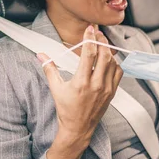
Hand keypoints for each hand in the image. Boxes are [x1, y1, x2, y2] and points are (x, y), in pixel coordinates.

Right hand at [38, 25, 123, 144]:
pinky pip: (118, 73)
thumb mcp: (56, 89)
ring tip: (102, 42)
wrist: (78, 128)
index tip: (89, 29)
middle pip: (104, 55)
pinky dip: (115, 63)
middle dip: (102, 41)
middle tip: (97, 33)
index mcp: (81, 82)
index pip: (89, 54)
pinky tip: (108, 58)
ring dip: (108, 51)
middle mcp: (96, 85)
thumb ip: (49, 69)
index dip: (90, 38)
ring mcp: (106, 89)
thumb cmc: (66, 109)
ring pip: (113, 63)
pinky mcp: (112, 92)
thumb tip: (40, 55)